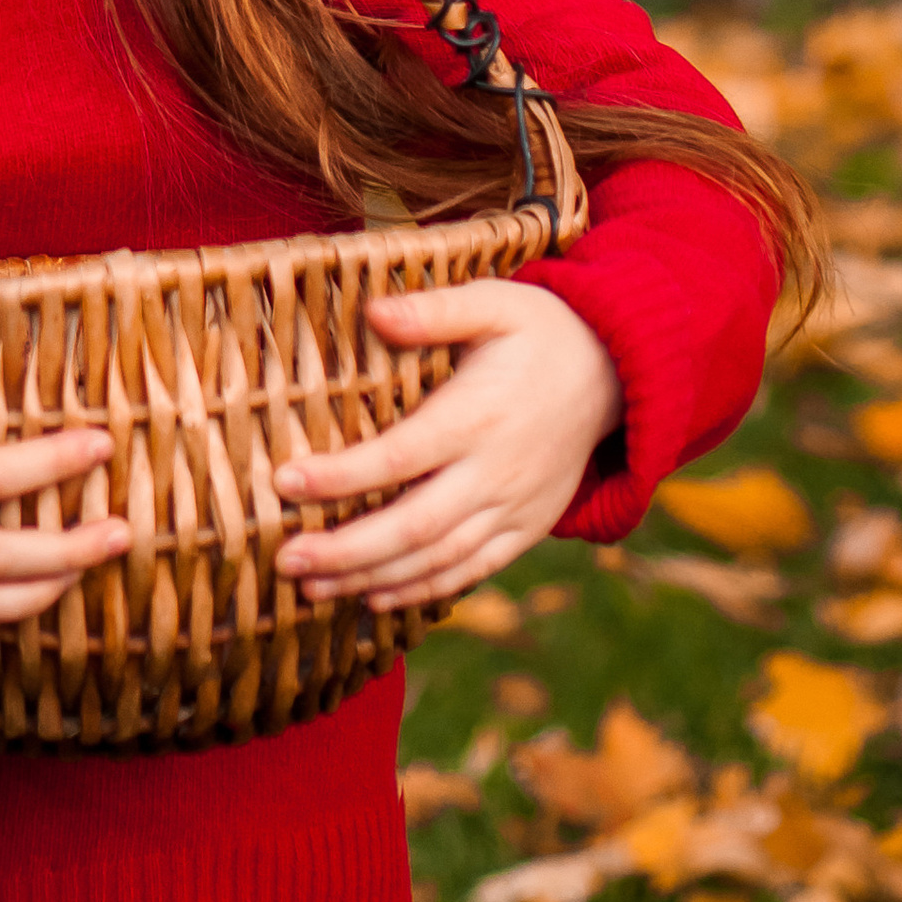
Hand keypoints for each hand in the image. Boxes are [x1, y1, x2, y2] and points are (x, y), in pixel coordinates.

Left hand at [272, 282, 621, 615]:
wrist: (616, 374)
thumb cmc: (540, 330)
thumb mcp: (494, 302)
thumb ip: (435, 310)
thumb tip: (373, 310)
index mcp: (477, 416)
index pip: (399, 457)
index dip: (342, 476)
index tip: (285, 483)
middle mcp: (495, 472)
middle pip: (413, 525)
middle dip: (346, 550)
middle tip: (286, 560)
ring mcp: (513, 507)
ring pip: (437, 558)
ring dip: (373, 578)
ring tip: (311, 589)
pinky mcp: (527, 527)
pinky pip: (471, 570)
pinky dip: (423, 590)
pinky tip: (376, 599)